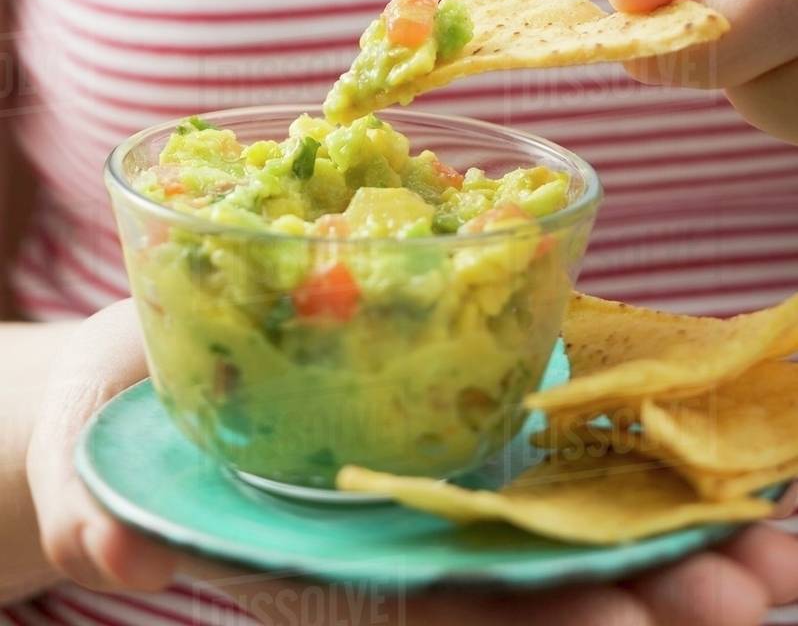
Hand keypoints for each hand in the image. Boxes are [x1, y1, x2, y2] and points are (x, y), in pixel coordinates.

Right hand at [27, 299, 797, 623]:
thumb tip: (123, 558)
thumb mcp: (101, 471)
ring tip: (773, 544)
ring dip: (672, 541)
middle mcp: (395, 549)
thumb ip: (116, 523)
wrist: (136, 384)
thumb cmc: (111, 428)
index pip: (444, 621)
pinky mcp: (448, 430)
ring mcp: (429, 493)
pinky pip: (546, 453)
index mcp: (328, 578)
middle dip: (648, 598)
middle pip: (533, 590)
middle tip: (755, 589)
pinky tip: (708, 458)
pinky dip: (631, 462)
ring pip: (562, 532)